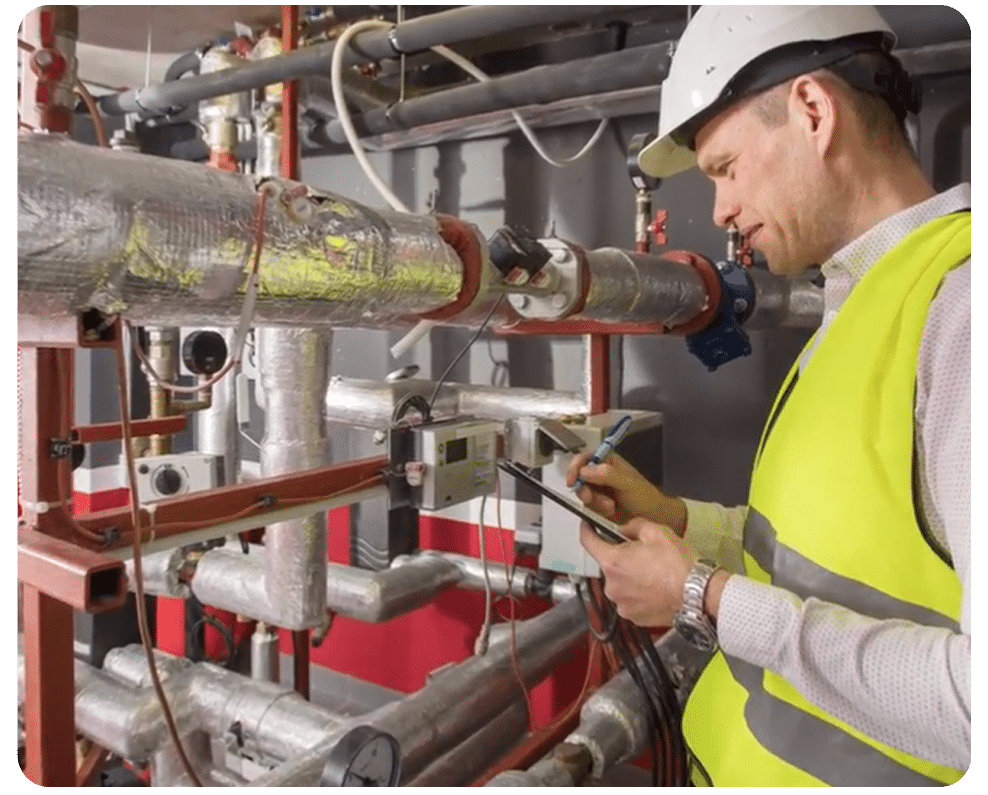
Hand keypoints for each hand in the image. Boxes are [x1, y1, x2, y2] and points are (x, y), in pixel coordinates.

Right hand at [566, 452, 685, 533]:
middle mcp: (600, 476)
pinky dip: (595, 512)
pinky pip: (586, 508)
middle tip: (592, 497)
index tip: (574, 479)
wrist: (654, 519)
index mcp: (608, 463)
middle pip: (579, 478)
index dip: (575, 467)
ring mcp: (598, 491)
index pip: (584, 458)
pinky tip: (608, 512)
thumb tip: (585, 470)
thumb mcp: (628, 483)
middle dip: (585, 490)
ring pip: (582, 494)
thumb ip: (607, 474)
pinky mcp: (597, 507)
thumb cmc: (647, 498)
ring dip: (594, 502)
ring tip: (609, 507)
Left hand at [579, 517, 700, 626]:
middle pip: (608, 565)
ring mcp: (621, 604)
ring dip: (630, 577)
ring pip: (619, 584)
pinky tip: (655, 589)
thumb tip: (623, 529)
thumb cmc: (679, 565)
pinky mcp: (633, 617)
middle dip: (621, 558)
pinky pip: (629, 600)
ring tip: (653, 574)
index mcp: (613, 563)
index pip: (588, 543)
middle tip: (643, 554)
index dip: (587, 531)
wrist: (698, 595)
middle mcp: (612, 586)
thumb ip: (633, 526)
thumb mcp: (657, 532)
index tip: (587, 526)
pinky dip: (638, 594)